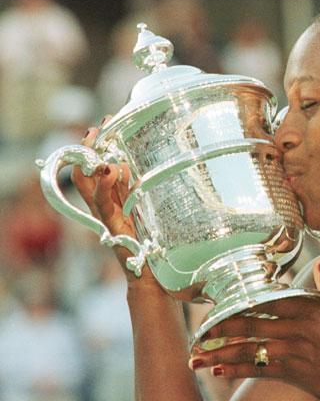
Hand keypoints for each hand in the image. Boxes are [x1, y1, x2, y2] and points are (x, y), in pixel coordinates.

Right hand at [70, 119, 153, 284]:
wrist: (151, 278)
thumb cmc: (154, 247)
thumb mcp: (150, 211)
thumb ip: (142, 191)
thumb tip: (137, 165)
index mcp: (114, 201)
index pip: (97, 168)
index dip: (96, 145)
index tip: (105, 123)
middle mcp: (105, 207)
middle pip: (85, 173)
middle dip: (87, 148)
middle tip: (98, 127)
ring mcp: (107, 218)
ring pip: (89, 186)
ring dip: (93, 162)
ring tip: (101, 144)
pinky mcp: (113, 228)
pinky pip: (103, 204)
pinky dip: (105, 186)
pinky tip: (112, 170)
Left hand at [189, 258, 319, 400]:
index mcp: (308, 312)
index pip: (269, 303)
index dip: (244, 302)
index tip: (221, 302)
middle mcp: (294, 332)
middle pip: (252, 327)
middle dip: (222, 329)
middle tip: (197, 331)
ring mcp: (291, 354)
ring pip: (250, 351)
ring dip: (221, 353)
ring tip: (196, 357)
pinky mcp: (292, 373)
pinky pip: (260, 371)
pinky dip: (238, 370)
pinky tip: (219, 370)